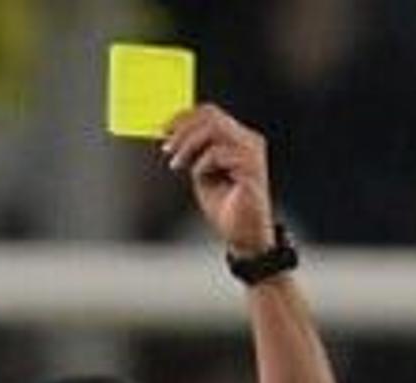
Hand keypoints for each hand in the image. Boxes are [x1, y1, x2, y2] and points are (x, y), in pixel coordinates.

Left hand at [161, 104, 279, 255]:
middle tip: (167, 148)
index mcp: (239, 139)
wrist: (243, 236)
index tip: (163, 130)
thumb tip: (174, 134)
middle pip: (211, 116)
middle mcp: (249, 141)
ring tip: (177, 163)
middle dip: (182, 130)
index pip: (210, 113)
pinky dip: (202, 165)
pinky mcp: (251, 168)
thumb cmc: (227, 207)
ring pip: (213, 129)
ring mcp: (252, 154)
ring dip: (188, 145)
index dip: (183, 117)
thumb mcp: (203, 172)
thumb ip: (195, 151)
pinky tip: (201, 178)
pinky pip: (218, 154)